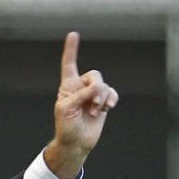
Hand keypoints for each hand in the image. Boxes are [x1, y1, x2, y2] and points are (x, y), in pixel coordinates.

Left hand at [46, 31, 118, 178]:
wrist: (76, 143)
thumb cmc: (66, 127)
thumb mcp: (67, 109)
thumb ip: (81, 95)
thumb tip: (97, 88)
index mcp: (67, 87)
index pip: (69, 65)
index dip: (71, 50)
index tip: (73, 34)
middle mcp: (80, 88)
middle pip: (94, 75)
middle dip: (96, 89)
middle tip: (93, 104)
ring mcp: (92, 95)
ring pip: (104, 85)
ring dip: (102, 98)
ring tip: (96, 111)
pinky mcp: (103, 103)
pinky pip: (112, 93)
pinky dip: (111, 99)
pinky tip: (108, 108)